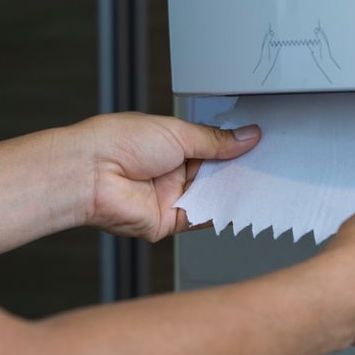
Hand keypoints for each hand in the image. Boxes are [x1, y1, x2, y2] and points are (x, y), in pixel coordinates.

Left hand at [75, 112, 260, 241]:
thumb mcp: (178, 132)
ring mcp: (168, 197)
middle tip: (263, 164)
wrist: (91, 172)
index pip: (211, 148)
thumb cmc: (119, 142)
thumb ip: (215, 140)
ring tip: (255, 182)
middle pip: (213, 174)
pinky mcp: (167, 222)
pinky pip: (199, 219)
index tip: (257, 146)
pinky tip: (234, 202)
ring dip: (229, 191)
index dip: (234, 149)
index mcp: (170, 144)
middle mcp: (169, 171)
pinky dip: (217, 212)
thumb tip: (246, 136)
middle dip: (236, 170)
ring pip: (210, 197)